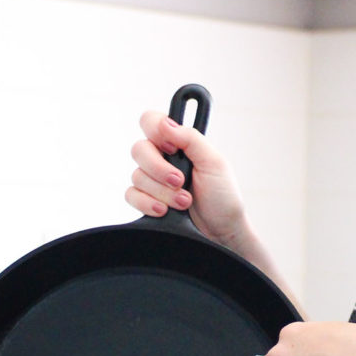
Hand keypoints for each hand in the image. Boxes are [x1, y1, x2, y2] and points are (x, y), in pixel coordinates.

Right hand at [125, 108, 248, 248]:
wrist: (221, 234)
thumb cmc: (223, 198)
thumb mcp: (214, 163)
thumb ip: (191, 139)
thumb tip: (166, 123)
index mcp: (180, 143)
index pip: (152, 121)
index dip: (156, 130)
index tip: (173, 148)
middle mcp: (163, 158)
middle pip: (139, 149)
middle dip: (159, 169)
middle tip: (180, 181)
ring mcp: (153, 180)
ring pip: (136, 175)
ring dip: (162, 192)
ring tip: (184, 202)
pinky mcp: (146, 201)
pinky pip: (131, 195)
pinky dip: (147, 203)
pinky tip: (164, 211)